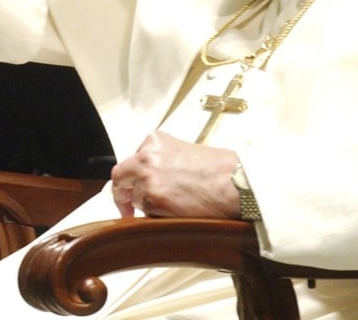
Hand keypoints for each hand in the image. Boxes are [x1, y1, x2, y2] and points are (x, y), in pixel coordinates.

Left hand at [110, 131, 239, 217]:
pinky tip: (174, 213)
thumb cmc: (222, 169)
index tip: (133, 187)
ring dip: (146, 206)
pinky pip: (145, 213)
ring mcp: (147, 177)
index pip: (132, 159)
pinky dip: (155, 216)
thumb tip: (155, 176)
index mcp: (155, 141)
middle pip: (121, 176)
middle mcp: (147, 156)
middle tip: (126, 208)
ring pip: (135, 197)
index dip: (133, 177)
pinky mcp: (153, 199)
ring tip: (172, 208)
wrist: (236, 183)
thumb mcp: (187, 152)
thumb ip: (164, 160)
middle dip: (122, 193)